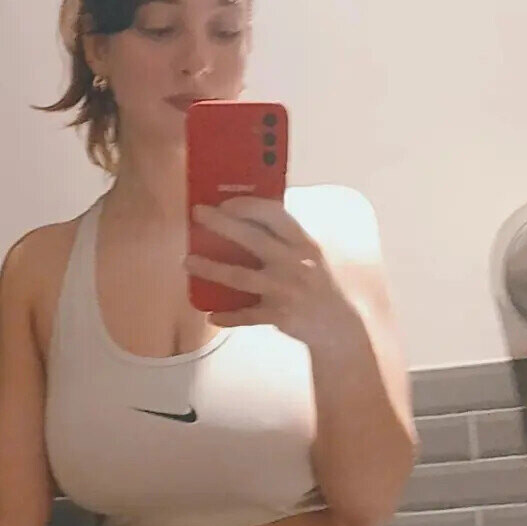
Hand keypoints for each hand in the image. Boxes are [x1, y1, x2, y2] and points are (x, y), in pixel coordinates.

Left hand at [185, 197, 361, 347]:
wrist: (339, 325)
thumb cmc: (316, 284)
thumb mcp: (308, 255)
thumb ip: (282, 238)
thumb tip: (242, 219)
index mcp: (303, 243)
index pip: (275, 214)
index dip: (248, 205)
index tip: (225, 201)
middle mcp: (295, 263)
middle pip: (253, 239)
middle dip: (222, 224)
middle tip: (197, 213)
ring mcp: (286, 290)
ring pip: (242, 277)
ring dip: (211, 269)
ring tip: (187, 261)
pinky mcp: (280, 316)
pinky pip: (247, 315)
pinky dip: (229, 317)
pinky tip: (211, 316)